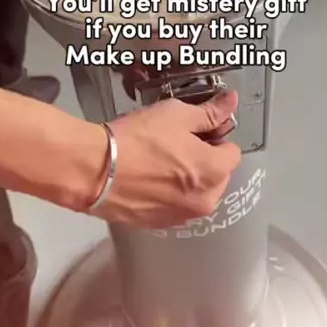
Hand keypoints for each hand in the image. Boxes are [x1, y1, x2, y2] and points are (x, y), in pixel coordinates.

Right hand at [94, 91, 240, 227]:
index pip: (232, 153)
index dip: (215, 138)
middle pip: (217, 175)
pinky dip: (168, 194)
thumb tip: (231, 101)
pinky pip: (175, 206)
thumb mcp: (176, 115)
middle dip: (203, 160)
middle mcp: (205, 200)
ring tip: (158, 162)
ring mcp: (182, 217)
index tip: (195, 131)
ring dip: (187, 179)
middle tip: (175, 144)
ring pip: (197, 193)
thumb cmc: (138, 139)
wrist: (95, 170)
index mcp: (214, 172)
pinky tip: (147, 178)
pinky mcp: (159, 225)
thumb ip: (209, 112)